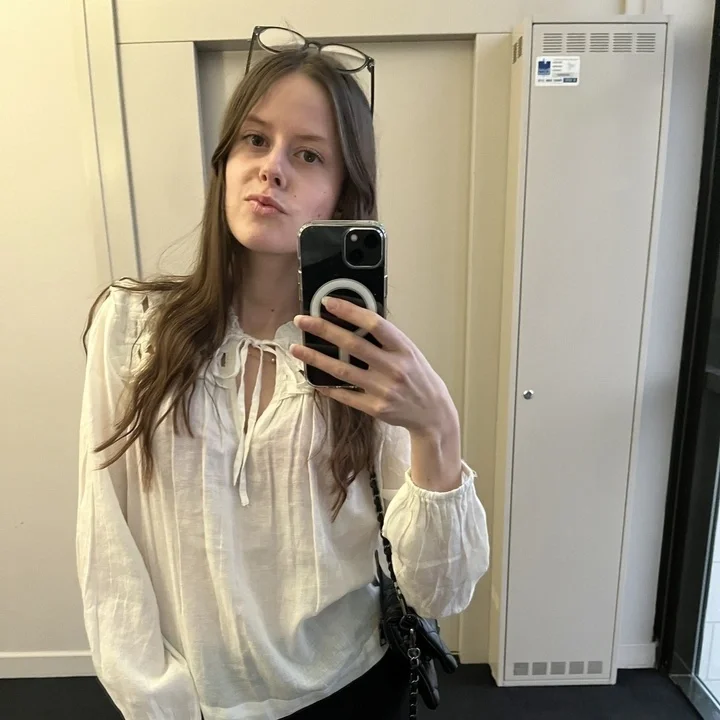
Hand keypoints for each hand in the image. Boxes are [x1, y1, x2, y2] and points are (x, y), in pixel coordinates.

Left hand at [290, 297, 458, 436]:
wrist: (432, 413)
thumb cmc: (418, 376)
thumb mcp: (409, 351)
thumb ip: (385, 338)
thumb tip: (353, 319)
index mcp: (403, 348)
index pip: (374, 324)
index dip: (349, 311)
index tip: (327, 302)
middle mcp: (394, 368)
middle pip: (352, 345)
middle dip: (323, 330)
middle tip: (302, 320)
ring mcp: (383, 390)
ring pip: (342, 370)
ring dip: (316, 359)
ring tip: (296, 348)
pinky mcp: (375, 408)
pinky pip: (345, 395)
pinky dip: (326, 386)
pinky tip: (311, 377)